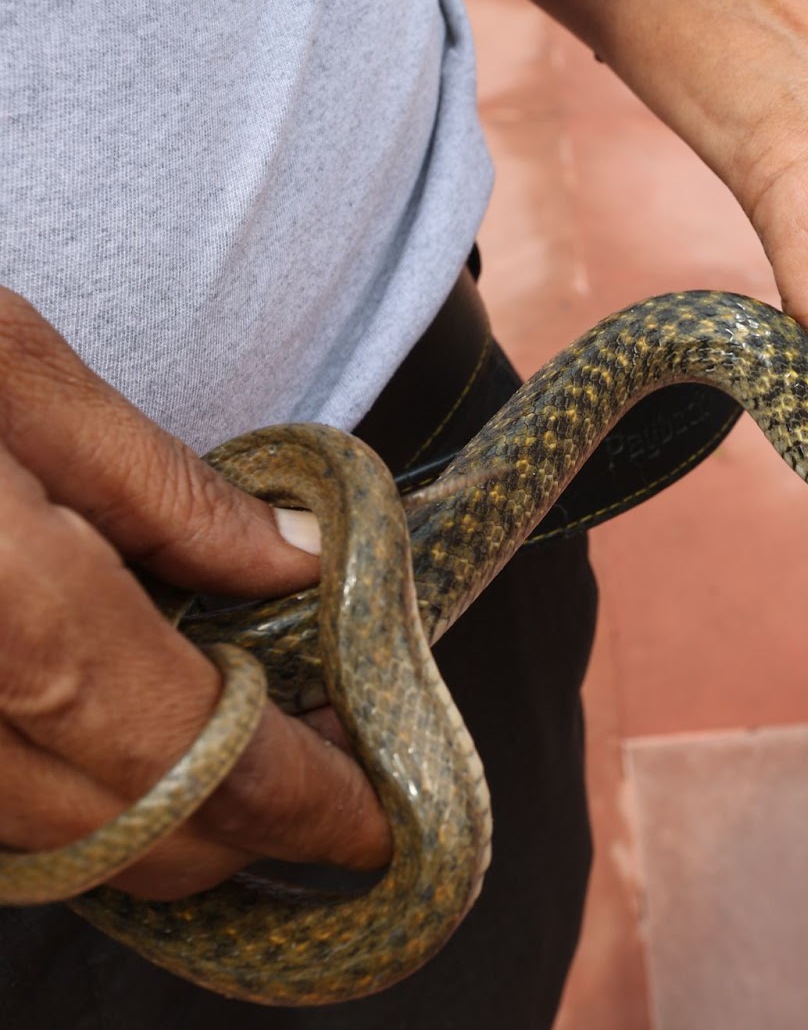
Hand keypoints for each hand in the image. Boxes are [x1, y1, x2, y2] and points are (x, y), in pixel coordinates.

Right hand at [0, 288, 388, 899]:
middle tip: (325, 782)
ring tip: (240, 764)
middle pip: (114, 824)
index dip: (298, 797)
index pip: (187, 745)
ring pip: (29, 842)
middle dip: (239, 826)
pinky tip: (111, 746)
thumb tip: (291, 561)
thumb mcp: (3, 361)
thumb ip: (158, 485)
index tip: (375, 818)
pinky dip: (57, 801)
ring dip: (153, 825)